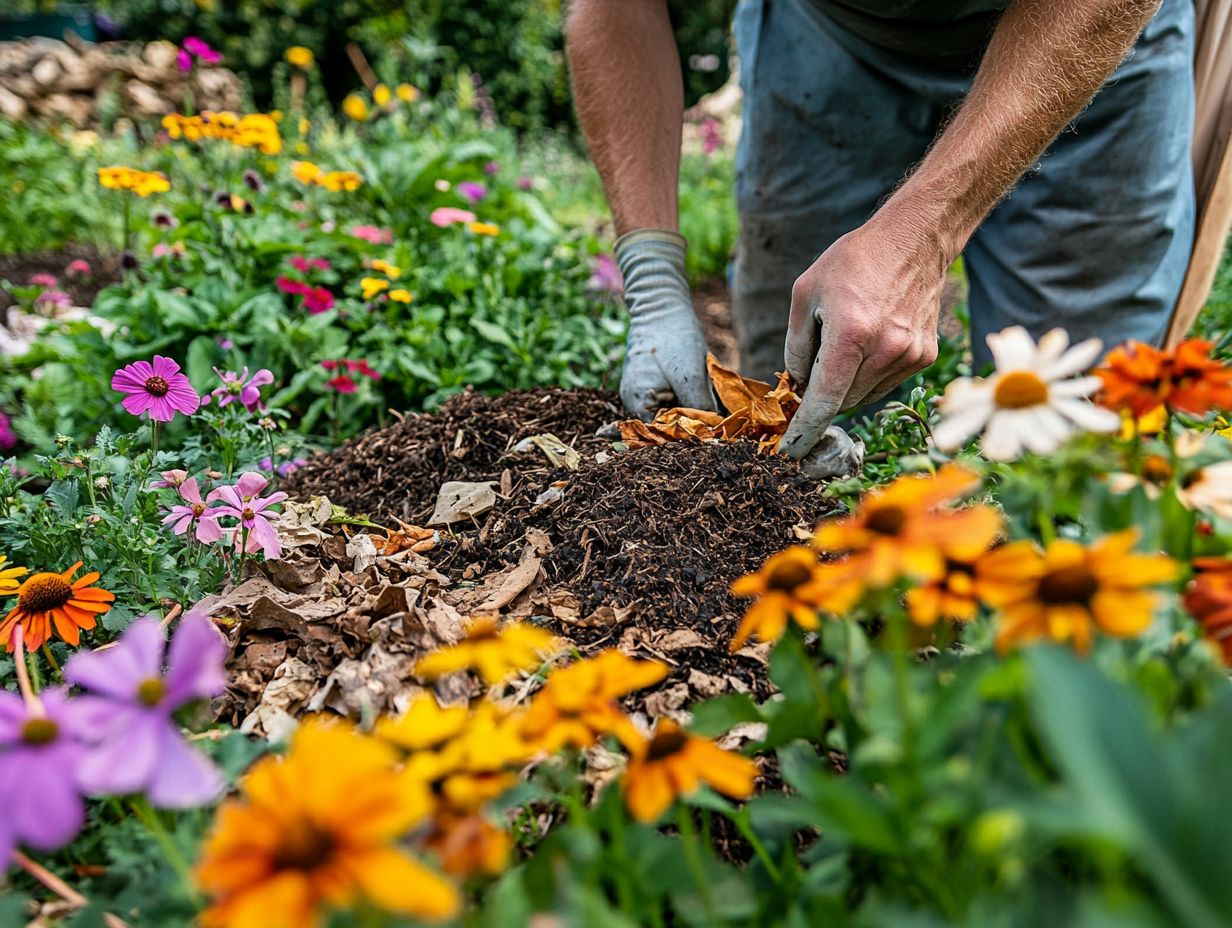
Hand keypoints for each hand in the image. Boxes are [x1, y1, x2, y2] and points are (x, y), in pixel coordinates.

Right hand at [616, 230, 715, 419]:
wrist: (661, 303)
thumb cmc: (673, 336)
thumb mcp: (690, 376)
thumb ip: (699, 408)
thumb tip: (714, 434)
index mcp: (637, 404)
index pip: (663, 436)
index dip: (688, 438)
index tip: (715, 436)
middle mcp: (635, 403)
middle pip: (668, 425)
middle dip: (693, 423)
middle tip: (721, 419)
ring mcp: (643, 392)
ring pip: (674, 412)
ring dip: (694, 409)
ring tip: (711, 396)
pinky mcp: (654, 382)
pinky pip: (673, 398)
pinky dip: (689, 396)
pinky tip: (703, 385)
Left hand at [779, 217, 944, 463]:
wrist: (913, 240)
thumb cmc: (852, 262)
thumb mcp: (805, 294)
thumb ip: (796, 347)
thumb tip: (798, 387)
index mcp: (852, 334)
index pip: (824, 400)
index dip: (803, 431)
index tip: (789, 452)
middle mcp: (886, 350)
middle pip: (842, 402)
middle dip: (821, 396)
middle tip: (812, 367)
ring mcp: (910, 356)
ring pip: (863, 397)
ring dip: (846, 386)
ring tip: (846, 342)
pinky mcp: (925, 356)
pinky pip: (884, 384)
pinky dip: (868, 375)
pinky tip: (869, 341)